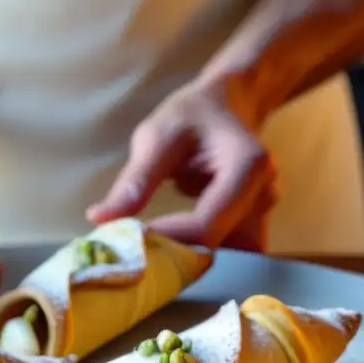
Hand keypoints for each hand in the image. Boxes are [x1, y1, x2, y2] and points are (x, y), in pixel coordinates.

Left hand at [87, 80, 276, 250]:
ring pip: (222, 253)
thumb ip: (135, 180)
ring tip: (147, 253)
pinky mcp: (254, 223)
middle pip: (216, 244)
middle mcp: (264, 195)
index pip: (205, 224)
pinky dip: (197, 252)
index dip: (167, 241)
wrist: (229, 103)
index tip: (128, 244)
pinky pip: (225, 249)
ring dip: (186, 259)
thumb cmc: (192, 114)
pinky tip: (169, 248)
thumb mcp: (157, 137)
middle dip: (174, 255)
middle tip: (132, 254)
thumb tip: (99, 220)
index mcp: (247, 167)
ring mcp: (263, 212)